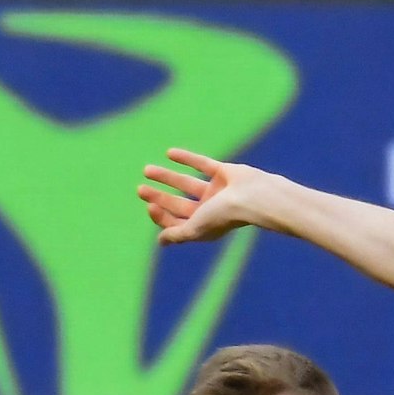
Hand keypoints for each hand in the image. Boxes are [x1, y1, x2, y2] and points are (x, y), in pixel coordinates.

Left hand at [137, 148, 274, 243]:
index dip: (161, 215)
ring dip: (167, 177)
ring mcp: (218, 190)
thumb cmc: (224, 216)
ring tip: (146, 170)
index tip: (150, 206)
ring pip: (187, 183)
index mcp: (204, 226)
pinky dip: (186, 158)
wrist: (254, 197)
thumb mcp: (194, 229)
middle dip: (159, 197)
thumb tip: (161, 241)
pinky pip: (202, 164)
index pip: (177, 222)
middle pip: (179, 203)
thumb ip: (177, 234)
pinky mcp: (225, 172)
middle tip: (140, 189)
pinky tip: (169, 153)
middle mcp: (211, 209)